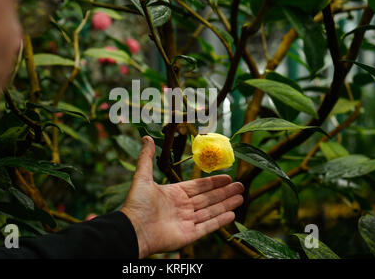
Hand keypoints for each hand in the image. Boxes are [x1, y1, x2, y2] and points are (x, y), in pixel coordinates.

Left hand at [121, 136, 243, 257]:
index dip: (213, 182)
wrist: (133, 229)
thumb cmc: (136, 204)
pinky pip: (207, 226)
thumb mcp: (142, 176)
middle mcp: (182, 207)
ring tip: (241, 197)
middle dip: (224, 192)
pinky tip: (232, 214)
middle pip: (208, 198)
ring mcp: (186, 222)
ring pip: (211, 211)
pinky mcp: (189, 235)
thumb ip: (146, 158)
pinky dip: (220, 221)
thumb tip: (146, 138)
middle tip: (241, 186)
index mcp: (174, 194)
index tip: (227, 177)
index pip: (198, 186)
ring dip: (226, 204)